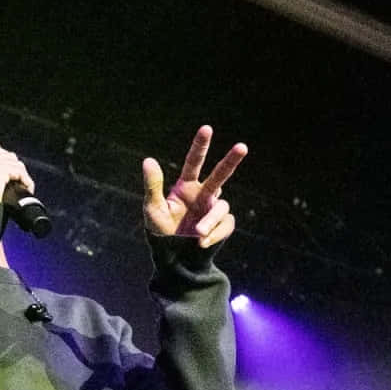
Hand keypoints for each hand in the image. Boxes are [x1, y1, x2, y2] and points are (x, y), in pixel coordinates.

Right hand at [0, 139, 33, 203]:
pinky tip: (27, 188)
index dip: (7, 162)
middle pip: (6, 154)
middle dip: (16, 168)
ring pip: (14, 161)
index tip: (14, 176)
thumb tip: (5, 175)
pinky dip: (26, 180)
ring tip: (25, 187)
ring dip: (23, 175)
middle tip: (22, 183)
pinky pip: (18, 169)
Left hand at [142, 126, 246, 246]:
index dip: (200, 146)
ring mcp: (213, 211)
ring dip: (211, 219)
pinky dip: (215, 233)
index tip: (207, 128)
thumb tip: (148, 160)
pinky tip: (202, 242)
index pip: (194, 162)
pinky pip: (226, 225)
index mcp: (186, 187)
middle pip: (221, 174)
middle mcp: (203, 195)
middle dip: (231, 160)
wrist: (172, 260)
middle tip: (242, 146)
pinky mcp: (222, 227)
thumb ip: (152, 185)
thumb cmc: (160, 233)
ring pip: (222, 206)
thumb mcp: (152, 209)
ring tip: (198, 233)